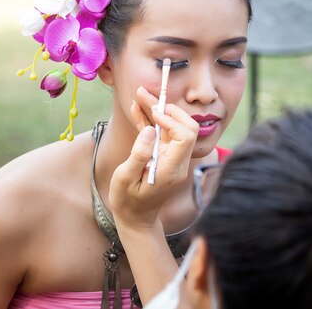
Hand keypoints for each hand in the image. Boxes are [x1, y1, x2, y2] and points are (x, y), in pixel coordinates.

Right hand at [109, 87, 198, 231]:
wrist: (135, 218)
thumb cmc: (128, 201)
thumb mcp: (126, 179)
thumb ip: (139, 154)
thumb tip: (150, 130)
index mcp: (172, 168)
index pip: (185, 136)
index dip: (171, 120)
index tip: (154, 115)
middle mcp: (177, 161)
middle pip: (184, 126)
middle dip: (166, 107)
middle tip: (144, 95)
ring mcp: (172, 158)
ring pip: (171, 127)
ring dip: (156, 110)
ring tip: (139, 95)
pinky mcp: (164, 156)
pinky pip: (161, 134)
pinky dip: (150, 120)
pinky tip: (137, 108)